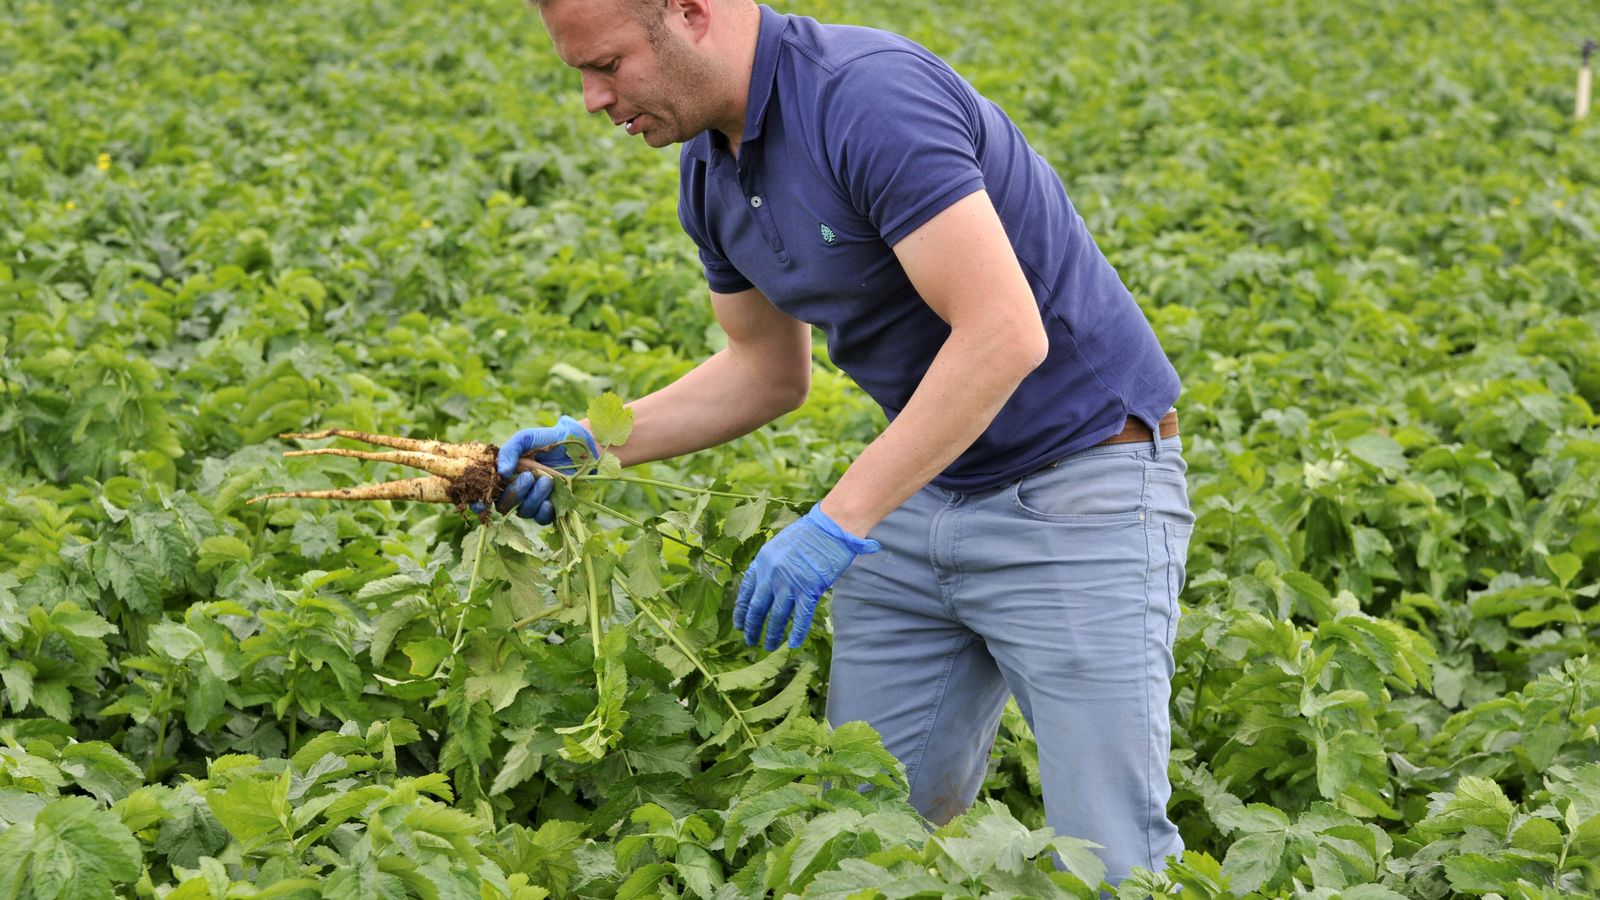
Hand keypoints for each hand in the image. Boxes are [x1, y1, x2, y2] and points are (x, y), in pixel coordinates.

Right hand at [488, 416, 597, 523]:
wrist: (577, 444)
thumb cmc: (547, 440)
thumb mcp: (525, 439)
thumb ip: (509, 451)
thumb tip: (501, 472)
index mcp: (505, 476)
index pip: (486, 494)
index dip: (479, 502)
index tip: (480, 504)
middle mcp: (516, 491)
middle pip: (504, 505)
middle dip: (515, 493)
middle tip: (528, 477)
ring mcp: (533, 500)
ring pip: (524, 512)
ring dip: (533, 498)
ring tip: (547, 480)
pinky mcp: (551, 508)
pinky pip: (542, 519)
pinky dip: (543, 512)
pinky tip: (549, 501)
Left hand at [734, 505, 879, 649]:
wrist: (831, 526)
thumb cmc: (810, 532)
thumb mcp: (780, 544)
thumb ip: (772, 565)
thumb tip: (768, 585)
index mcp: (763, 560)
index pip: (746, 590)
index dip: (742, 610)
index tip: (739, 624)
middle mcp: (772, 574)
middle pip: (758, 607)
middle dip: (753, 627)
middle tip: (750, 640)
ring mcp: (790, 582)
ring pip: (778, 616)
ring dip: (772, 633)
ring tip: (769, 646)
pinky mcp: (810, 589)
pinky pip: (801, 616)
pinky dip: (797, 632)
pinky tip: (792, 644)